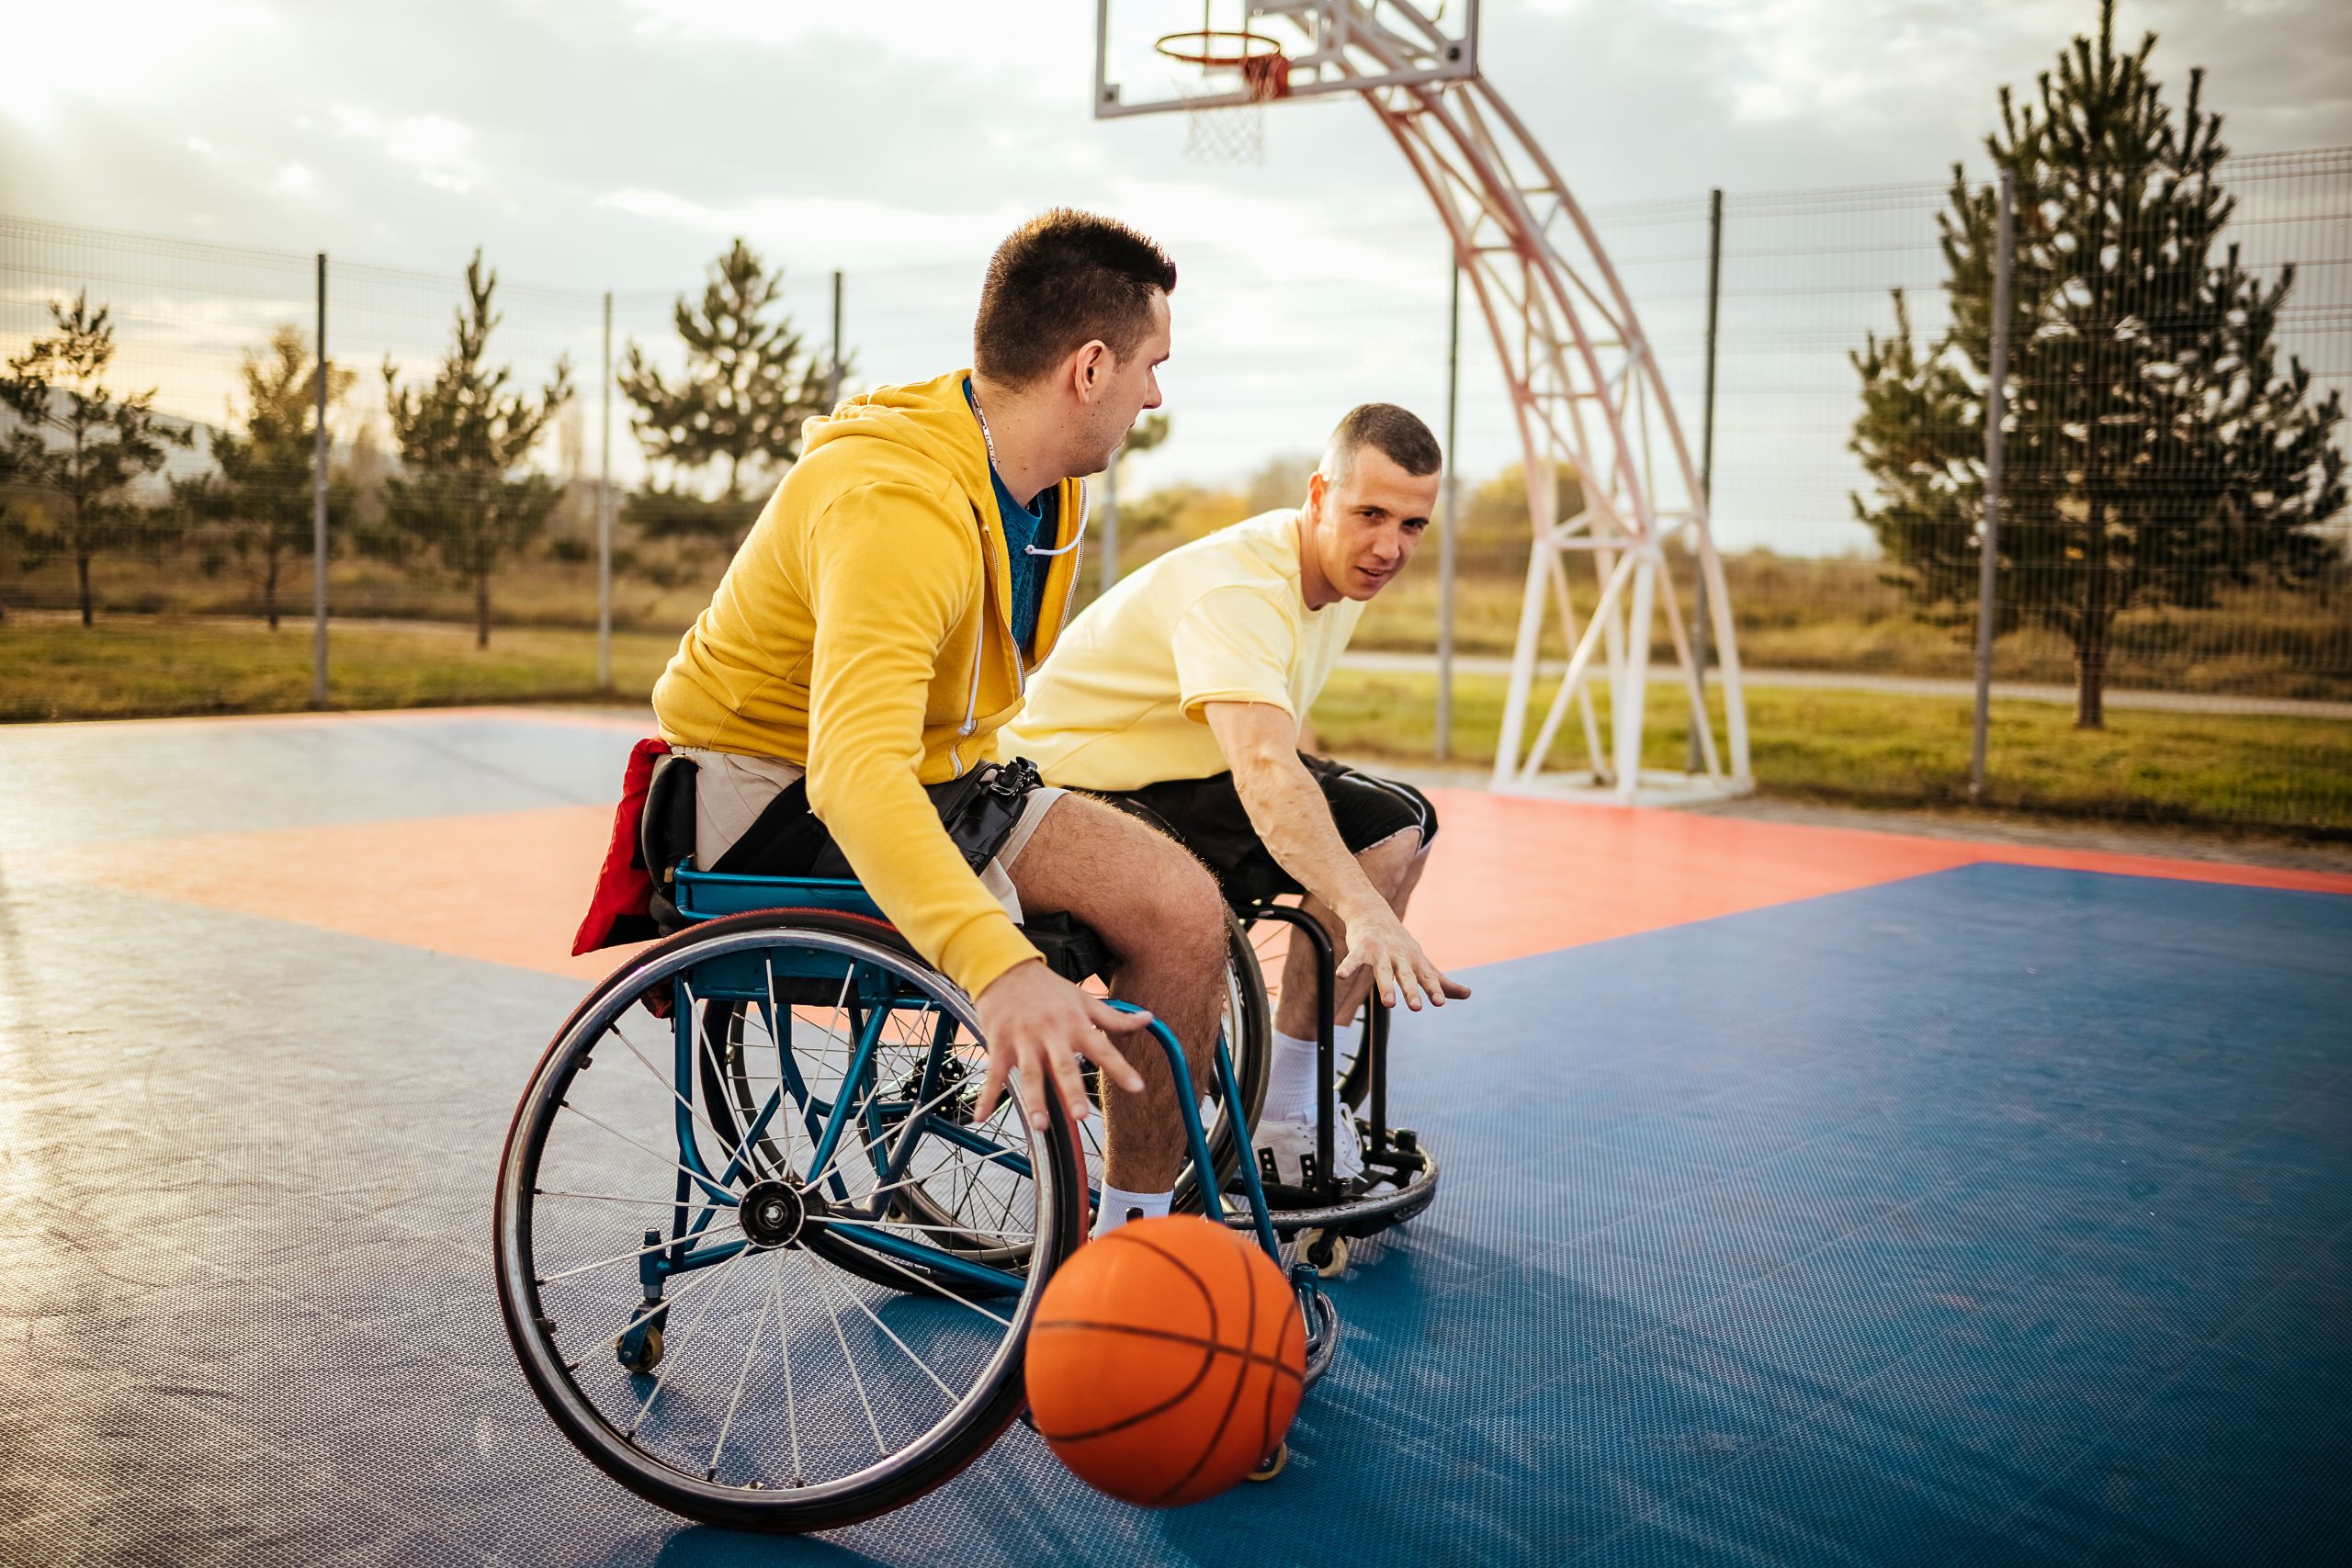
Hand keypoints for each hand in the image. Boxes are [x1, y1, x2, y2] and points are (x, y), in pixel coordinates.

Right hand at [971, 959, 1150, 1130]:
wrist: (1005, 968)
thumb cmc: (1047, 988)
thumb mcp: (1083, 999)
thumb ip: (1114, 1017)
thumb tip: (1149, 1019)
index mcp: (1074, 1023)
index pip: (1103, 1049)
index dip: (1121, 1068)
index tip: (1138, 1088)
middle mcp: (1050, 1033)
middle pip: (1063, 1066)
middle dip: (1071, 1091)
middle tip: (1081, 1116)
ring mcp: (1023, 1040)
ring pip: (1029, 1074)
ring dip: (1034, 1100)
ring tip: (1040, 1125)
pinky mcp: (999, 1044)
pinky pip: (993, 1073)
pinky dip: (987, 1096)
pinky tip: (981, 1116)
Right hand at [1337, 906, 1471, 1012]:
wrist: (1373, 911)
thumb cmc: (1400, 943)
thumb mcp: (1422, 961)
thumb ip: (1442, 981)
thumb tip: (1468, 995)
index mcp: (1415, 962)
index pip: (1426, 977)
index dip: (1433, 989)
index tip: (1440, 1002)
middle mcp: (1399, 956)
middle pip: (1406, 975)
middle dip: (1411, 990)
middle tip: (1416, 1008)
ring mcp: (1380, 951)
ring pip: (1383, 971)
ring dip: (1385, 986)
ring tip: (1388, 1004)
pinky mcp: (1361, 947)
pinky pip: (1354, 959)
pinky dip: (1348, 967)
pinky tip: (1341, 976)